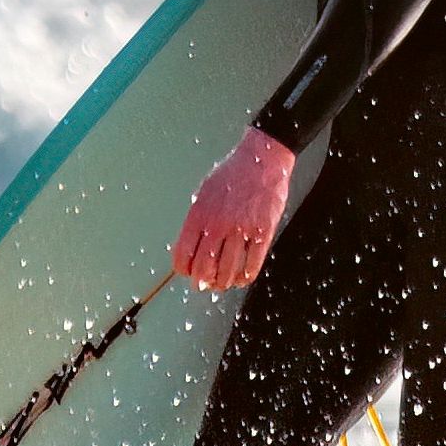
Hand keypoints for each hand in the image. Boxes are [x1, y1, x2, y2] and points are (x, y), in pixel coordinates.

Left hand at [175, 125, 294, 291]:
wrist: (262, 160)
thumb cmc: (232, 174)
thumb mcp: (204, 191)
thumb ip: (197, 218)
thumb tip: (190, 244)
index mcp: (199, 215)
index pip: (183, 254)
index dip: (183, 270)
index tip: (187, 273)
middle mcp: (217, 225)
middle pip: (204, 268)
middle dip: (201, 282)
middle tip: (203, 285)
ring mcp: (241, 230)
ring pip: (227, 271)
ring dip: (222, 283)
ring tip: (222, 284)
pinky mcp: (262, 232)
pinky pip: (252, 265)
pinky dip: (244, 278)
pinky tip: (241, 279)